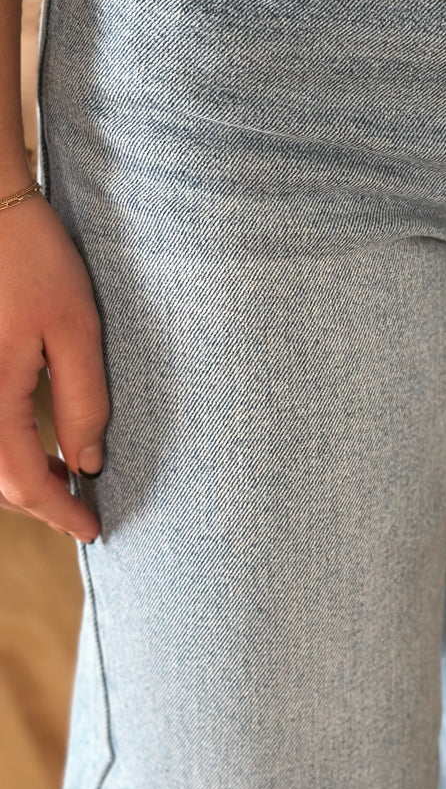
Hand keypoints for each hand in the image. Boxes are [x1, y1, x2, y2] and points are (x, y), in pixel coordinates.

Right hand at [0, 191, 106, 541]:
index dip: (58, 512)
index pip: (21, 480)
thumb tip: (87, 463)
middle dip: (36, 501)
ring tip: (61, 477)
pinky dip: (2, 449)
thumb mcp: (77, 329)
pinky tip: (32, 443)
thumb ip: (84, 401)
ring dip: (17, 477)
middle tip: (82, 506)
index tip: (93, 529)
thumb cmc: (33, 259)